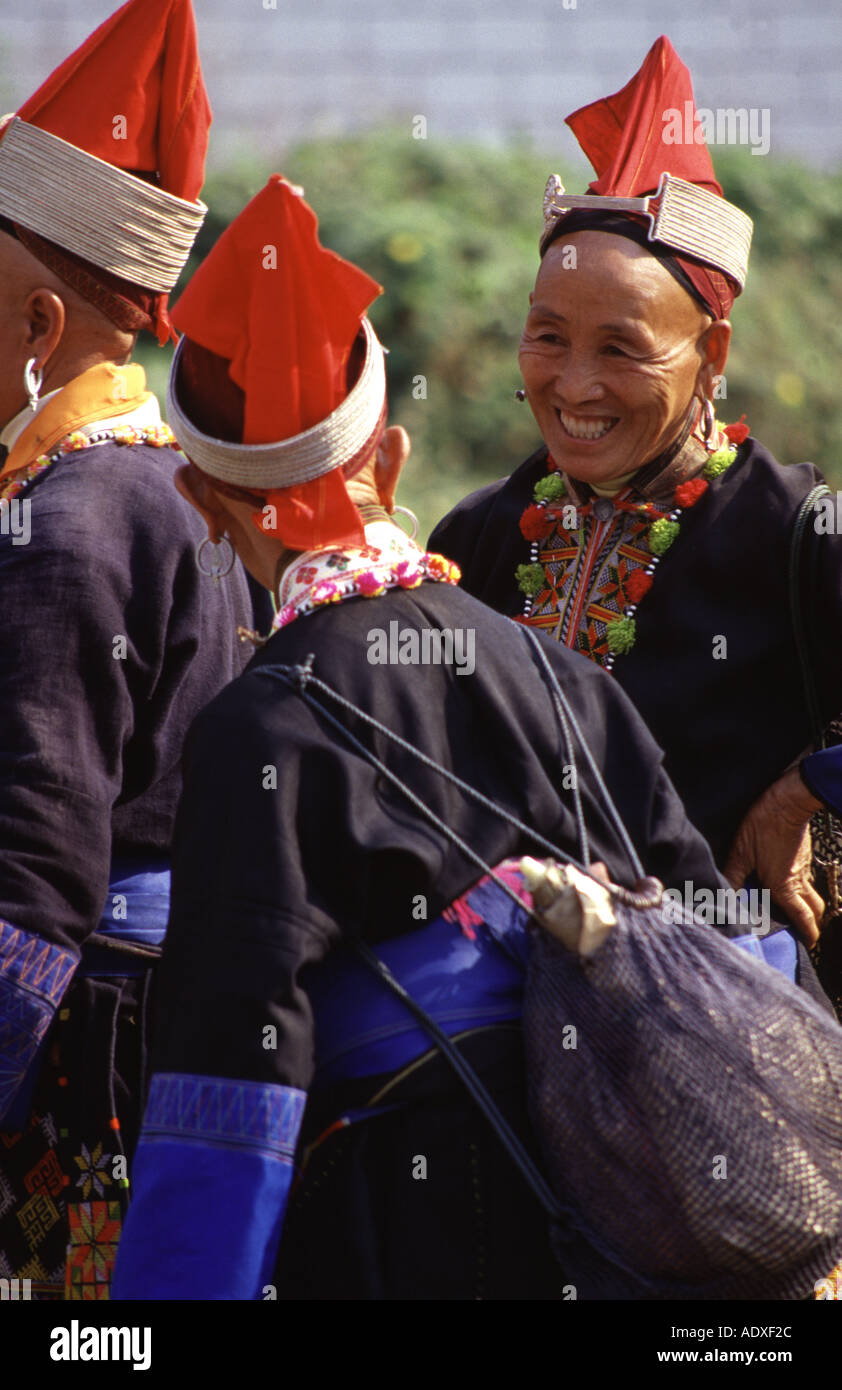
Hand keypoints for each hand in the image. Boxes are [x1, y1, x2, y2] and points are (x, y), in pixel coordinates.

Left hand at [724, 766, 825, 945]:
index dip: (809, 934)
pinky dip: (802, 887)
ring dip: (807, 905)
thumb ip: (733, 876)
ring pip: (813, 893)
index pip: (804, 918)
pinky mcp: (804, 855)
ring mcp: (804, 867)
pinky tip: (787, 883)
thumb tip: (722, 896)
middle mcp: (798, 880)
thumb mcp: (741, 851)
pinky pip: (807, 878)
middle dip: (812, 923)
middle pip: (815, 910)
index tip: (809, 944)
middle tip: (803, 931)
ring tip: (794, 910)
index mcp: (784, 886)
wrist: (788, 800)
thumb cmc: (764, 825)